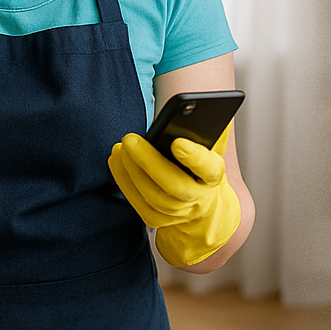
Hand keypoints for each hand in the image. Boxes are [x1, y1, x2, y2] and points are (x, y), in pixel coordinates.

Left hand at [108, 126, 239, 267]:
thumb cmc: (200, 169)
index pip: (207, 168)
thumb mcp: (211, 150)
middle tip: (130, 139)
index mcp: (213, 176)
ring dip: (131, 169)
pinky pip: (136, 200)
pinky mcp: (155, 219)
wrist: (201, 205)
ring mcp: (176, 213)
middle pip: (173, 185)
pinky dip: (123, 179)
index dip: (194, 156)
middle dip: (149, 161)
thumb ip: (209, 131)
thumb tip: (197, 110)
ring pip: (151, 194)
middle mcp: (197, 198)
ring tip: (120, 147)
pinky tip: (117, 160)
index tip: (177, 142)